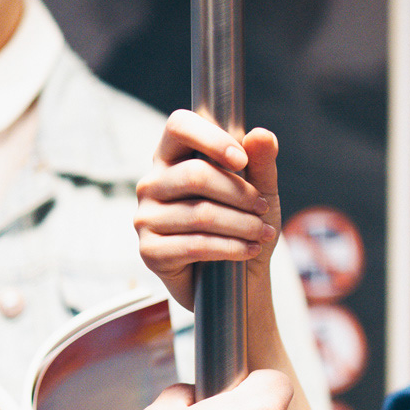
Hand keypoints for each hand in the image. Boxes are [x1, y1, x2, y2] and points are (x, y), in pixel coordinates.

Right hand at [135, 111, 281, 309]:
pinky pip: (195, 244)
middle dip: (239, 192)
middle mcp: (152, 185)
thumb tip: (262, 134)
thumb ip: (261, 163)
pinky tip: (250, 250)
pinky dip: (231, 248)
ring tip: (263, 233)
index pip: (179, 126)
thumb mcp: (260, 193)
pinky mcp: (150, 252)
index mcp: (172, 159)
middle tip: (262, 208)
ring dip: (242, 224)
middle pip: (195, 175)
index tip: (242, 159)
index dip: (211, 138)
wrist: (234, 283)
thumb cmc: (241, 228)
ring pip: (200, 213)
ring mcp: (146, 218)